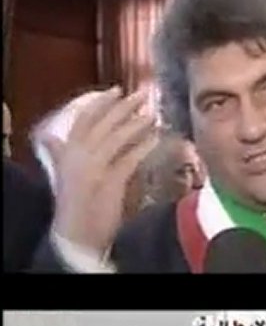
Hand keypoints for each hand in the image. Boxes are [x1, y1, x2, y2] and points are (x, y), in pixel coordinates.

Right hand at [45, 86, 156, 253]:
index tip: (116, 89)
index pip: (83, 119)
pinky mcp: (109, 183)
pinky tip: (155, 138)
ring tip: (153, 113)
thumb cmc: (74, 205)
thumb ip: (60, 153)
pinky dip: (143, 147)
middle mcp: (78, 157)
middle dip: (124, 106)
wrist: (76, 236)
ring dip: (137, 123)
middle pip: (104, 124)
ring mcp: (94, 169)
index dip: (100, 103)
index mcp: (67, 153)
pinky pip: (129, 159)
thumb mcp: (64, 175)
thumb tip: (50, 136)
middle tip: (144, 93)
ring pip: (117, 138)